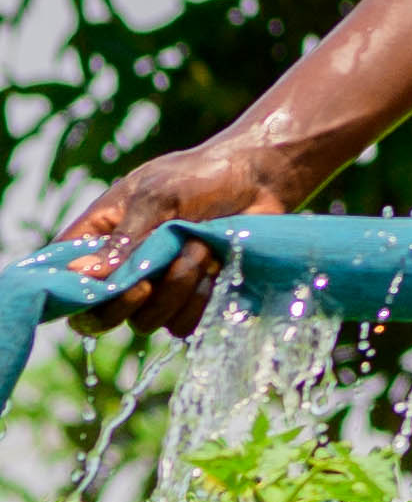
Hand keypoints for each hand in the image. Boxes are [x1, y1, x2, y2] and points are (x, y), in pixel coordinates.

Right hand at [56, 135, 316, 337]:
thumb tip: (85, 275)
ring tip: (200, 246)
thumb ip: (124, 238)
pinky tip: (217, 267)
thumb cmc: (199, 177)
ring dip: (176, 288)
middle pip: (99, 317)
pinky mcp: (190, 300)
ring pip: (146, 321)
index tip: (102, 287)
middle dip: (126, 302)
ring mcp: (155, 289)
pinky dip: (200, 299)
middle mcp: (120, 270)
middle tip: (148, 280)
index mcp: (96, 239)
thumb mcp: (156, 197)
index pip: (63, 282)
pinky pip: (183, 324)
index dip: (72, 296)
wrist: (258, 180)